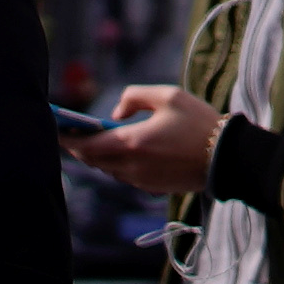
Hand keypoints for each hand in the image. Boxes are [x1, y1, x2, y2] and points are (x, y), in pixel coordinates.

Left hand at [70, 84, 219, 202]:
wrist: (227, 157)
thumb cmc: (199, 123)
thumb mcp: (169, 96)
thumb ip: (134, 96)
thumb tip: (115, 112)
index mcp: (132, 142)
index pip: (86, 145)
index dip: (67, 139)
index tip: (55, 131)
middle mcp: (132, 165)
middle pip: (93, 160)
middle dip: (79, 147)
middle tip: (70, 133)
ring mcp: (141, 180)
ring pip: (108, 169)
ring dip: (99, 156)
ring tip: (95, 140)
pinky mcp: (152, 187)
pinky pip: (125, 175)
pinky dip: (118, 163)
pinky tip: (124, 151)